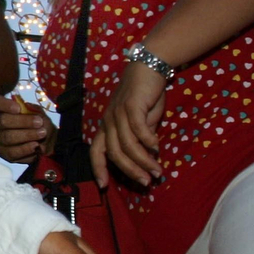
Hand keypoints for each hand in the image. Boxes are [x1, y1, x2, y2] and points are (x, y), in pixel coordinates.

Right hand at [0, 94, 54, 163]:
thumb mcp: (39, 114)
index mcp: (4, 110)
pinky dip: (25, 149)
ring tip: (41, 134)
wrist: (46, 143)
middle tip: (39, 122)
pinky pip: (11, 152)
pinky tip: (36, 146)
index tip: (18, 108)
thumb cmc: (39, 125)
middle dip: (23, 121)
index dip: (4, 104)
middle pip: (3, 121)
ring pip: (7, 137)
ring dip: (27, 135)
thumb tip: (25, 110)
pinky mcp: (4, 153)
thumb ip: (32, 110)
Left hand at [91, 62, 166, 187]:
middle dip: (130, 171)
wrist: (148, 68)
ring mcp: (118, 113)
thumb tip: (148, 157)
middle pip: (114, 153)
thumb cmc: (144, 97)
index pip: (96, 151)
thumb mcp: (141, 121)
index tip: (103, 186)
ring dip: (143, 160)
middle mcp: (108, 121)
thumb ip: (140, 138)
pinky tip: (157, 147)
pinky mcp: (131, 106)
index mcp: (106, 126)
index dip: (98, 168)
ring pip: (127, 144)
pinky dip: (147, 140)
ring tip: (156, 171)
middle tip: (145, 182)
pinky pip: (138, 128)